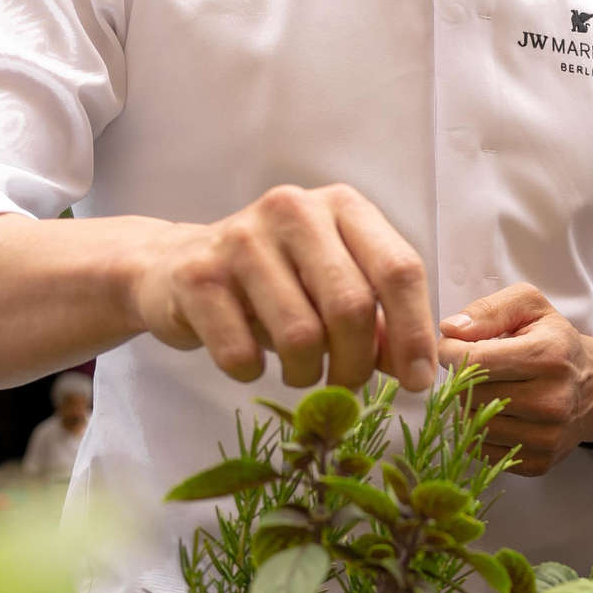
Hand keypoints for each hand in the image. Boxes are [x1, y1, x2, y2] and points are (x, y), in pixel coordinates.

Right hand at [129, 184, 436, 391]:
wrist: (174, 266)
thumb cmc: (274, 280)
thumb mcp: (334, 288)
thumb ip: (380, 322)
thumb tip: (417, 371)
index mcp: (343, 205)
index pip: (399, 268)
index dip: (415, 332)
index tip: (418, 382)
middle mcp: (295, 210)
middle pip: (352, 305)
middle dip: (356, 364)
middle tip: (347, 386)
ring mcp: (242, 238)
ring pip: (301, 335)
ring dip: (306, 374)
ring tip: (300, 372)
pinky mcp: (197, 276)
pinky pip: (242, 353)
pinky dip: (253, 373)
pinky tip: (250, 359)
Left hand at [437, 283, 592, 475]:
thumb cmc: (556, 342)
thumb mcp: (530, 307)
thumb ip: (489, 310)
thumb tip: (450, 330)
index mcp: (549, 355)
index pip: (476, 360)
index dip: (451, 352)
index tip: (453, 347)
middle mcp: (552, 400)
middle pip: (471, 394)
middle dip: (462, 379)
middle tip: (476, 369)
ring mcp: (547, 436)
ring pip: (473, 424)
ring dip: (469, 406)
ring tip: (487, 390)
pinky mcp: (539, 462)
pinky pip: (482, 451)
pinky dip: (479, 432)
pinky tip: (495, 414)